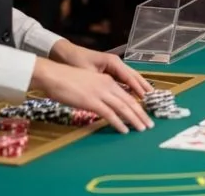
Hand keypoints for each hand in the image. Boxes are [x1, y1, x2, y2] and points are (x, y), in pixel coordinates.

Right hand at [30, 57, 152, 133]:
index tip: (145, 114)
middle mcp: (107, 85)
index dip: (138, 105)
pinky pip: (109, 114)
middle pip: (130, 101)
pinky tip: (124, 130)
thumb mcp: (88, 84)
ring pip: (123, 107)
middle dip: (141, 114)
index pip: (127, 94)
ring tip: (142, 129)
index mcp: (107, 81)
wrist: (54, 74)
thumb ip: (98, 92)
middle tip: (149, 125)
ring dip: (134, 119)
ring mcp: (100, 93)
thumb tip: (103, 104)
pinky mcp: (91, 101)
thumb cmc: (67, 80)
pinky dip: (118, 123)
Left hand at [49, 40, 151, 97]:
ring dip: (138, 88)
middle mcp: (116, 63)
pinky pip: (122, 80)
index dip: (139, 89)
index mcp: (113, 62)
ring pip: (130, 78)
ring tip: (148, 98)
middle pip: (134, 77)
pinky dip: (129, 87)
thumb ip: (101, 85)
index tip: (147, 98)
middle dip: (143, 88)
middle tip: (152, 99)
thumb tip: (113, 96)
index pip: (130, 77)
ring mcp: (113, 66)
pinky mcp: (108, 71)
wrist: (64, 54)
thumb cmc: (75, 62)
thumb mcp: (88, 73)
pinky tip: (133, 95)